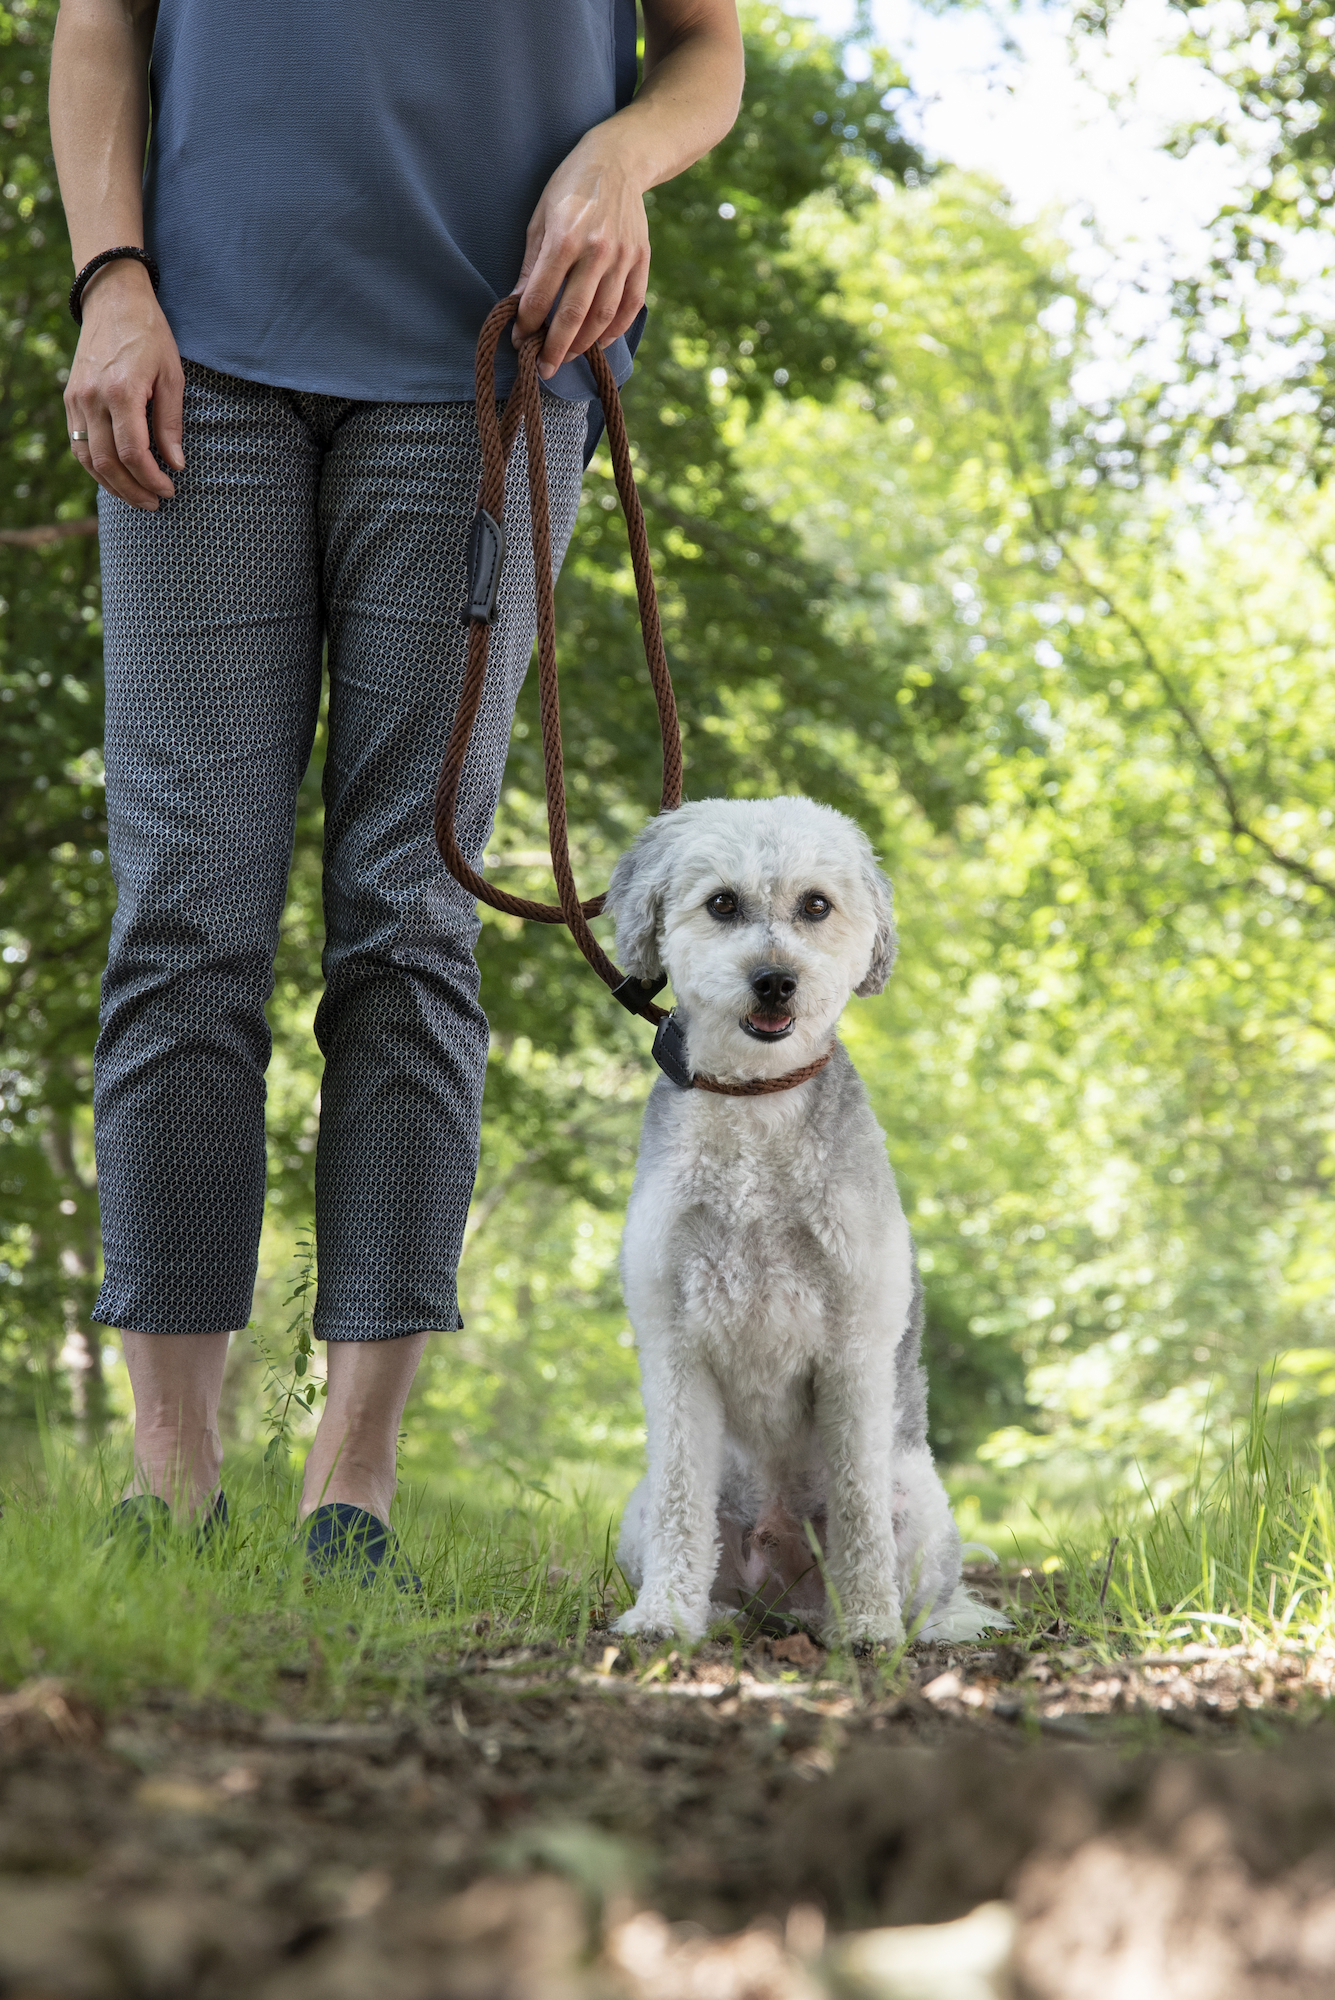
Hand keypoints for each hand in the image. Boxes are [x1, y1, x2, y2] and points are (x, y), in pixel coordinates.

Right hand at [65, 259, 184, 509]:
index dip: (151, 478)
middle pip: (108, 462)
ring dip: (112, 485)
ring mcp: (77, 398)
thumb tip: (176, 463)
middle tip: (156, 504)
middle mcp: (93, 397)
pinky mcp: (71, 398)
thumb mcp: (173, 375)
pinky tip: (116, 478)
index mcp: (122, 391)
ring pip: (88, 458)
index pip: (133, 452)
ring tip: (137, 497)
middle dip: (133, 490)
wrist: (113, 300)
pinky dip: (95, 467)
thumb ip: (170, 422)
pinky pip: (78, 443)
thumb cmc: (150, 336)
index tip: (170, 490)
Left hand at [513, 130, 650, 379]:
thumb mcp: (540, 218)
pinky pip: (630, 305)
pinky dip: (615, 329)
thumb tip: (518, 305)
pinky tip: (599, 341)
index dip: (527, 324)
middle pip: (573, 314)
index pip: (540, 295)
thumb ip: (532, 265)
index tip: (519, 341)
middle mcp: (596, 251)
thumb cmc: (570, 188)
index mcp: (564, 238)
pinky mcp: (642, 260)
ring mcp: (623, 257)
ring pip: (603, 317)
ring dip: (583, 344)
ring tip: (567, 357)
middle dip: (555, 347)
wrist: (619, 161)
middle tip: (543, 369)